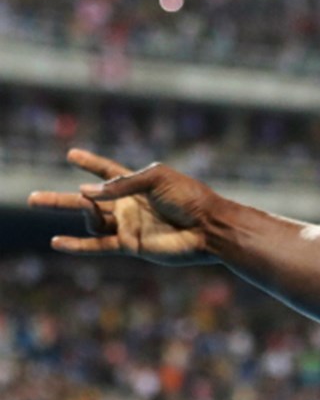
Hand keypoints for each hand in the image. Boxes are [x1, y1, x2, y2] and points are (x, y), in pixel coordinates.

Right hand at [27, 149, 223, 264]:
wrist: (209, 227)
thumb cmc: (190, 197)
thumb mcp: (157, 178)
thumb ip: (121, 184)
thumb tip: (85, 194)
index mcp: (137, 184)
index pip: (107, 171)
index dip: (90, 163)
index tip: (72, 154)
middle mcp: (129, 205)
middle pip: (87, 201)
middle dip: (59, 199)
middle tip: (32, 197)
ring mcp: (128, 225)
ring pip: (92, 221)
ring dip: (82, 212)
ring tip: (82, 204)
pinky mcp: (131, 245)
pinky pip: (98, 245)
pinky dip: (77, 245)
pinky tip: (56, 242)